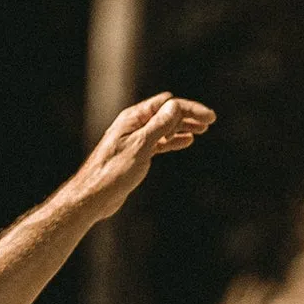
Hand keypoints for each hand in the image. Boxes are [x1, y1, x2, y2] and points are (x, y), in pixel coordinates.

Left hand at [68, 93, 215, 221]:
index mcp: (134, 118)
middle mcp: (134, 125)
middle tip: (210, 122)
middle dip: (189, 116)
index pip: (167, 105)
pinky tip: (185, 142)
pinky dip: (172, 141)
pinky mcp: (135, 155)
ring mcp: (135, 140)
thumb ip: (159, 126)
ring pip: (164, 128)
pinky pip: (159, 143)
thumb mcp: (140, 147)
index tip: (208, 118)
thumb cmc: (112, 172)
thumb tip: (176, 106)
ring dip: (183, 128)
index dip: (189, 109)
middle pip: (167, 114)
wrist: (93, 197)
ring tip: (202, 131)